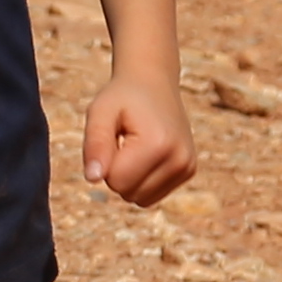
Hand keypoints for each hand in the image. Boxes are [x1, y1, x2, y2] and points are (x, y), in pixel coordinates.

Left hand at [78, 69, 191, 207]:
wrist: (154, 82)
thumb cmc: (122, 97)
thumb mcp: (100, 112)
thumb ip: (95, 145)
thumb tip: (93, 178)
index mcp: (158, 144)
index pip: (116, 181)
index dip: (105, 162)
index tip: (114, 137)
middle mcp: (180, 159)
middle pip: (128, 193)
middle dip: (117, 172)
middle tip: (124, 140)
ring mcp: (187, 167)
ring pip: (139, 199)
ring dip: (129, 178)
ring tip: (135, 147)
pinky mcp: (188, 171)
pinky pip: (151, 196)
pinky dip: (142, 181)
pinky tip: (146, 155)